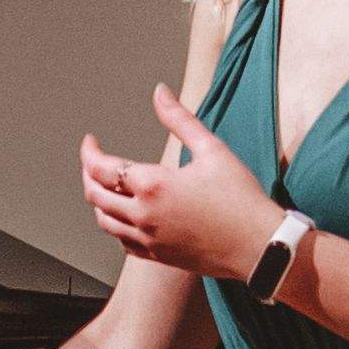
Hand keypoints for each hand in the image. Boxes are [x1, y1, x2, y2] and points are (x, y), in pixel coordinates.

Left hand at [81, 87, 281, 284]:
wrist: (260, 246)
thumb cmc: (241, 198)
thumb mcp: (212, 150)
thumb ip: (180, 119)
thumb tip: (159, 92)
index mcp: (153, 185)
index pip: (101, 168)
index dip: (89, 152)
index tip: (90, 141)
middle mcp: (143, 215)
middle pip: (95, 194)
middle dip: (88, 174)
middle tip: (93, 161)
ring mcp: (149, 239)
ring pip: (104, 221)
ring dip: (98, 201)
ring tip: (104, 186)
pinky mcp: (158, 256)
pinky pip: (123, 243)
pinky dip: (115, 226)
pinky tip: (124, 217)